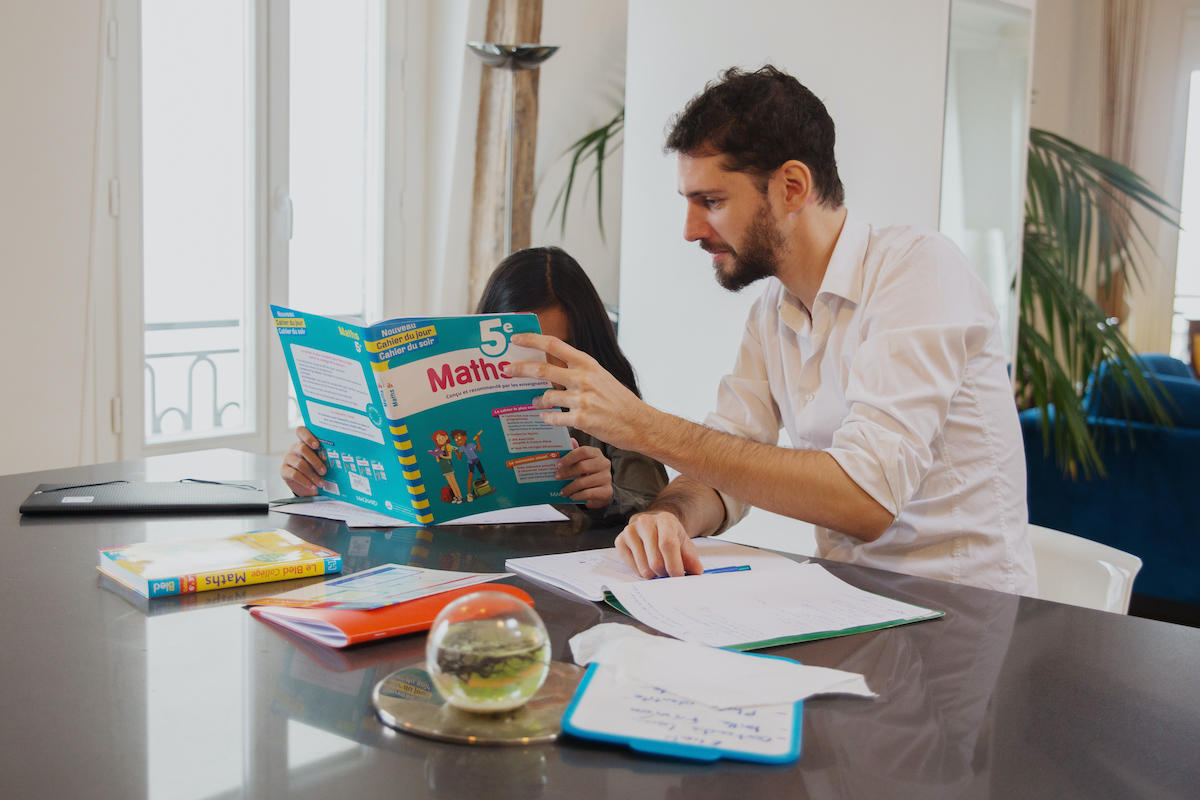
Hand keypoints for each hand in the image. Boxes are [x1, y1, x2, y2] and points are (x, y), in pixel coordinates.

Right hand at [280, 426, 325, 495]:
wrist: (308, 483)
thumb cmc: (318, 469)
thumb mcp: (322, 461)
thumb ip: (325, 456)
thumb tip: (339, 457)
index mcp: (305, 441)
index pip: (301, 431)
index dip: (308, 437)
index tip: (317, 445)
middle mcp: (295, 448)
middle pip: (303, 449)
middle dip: (315, 461)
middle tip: (324, 471)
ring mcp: (288, 458)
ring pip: (300, 464)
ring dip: (312, 474)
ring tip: (321, 482)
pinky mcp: (284, 470)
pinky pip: (294, 474)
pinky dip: (305, 481)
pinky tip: (312, 485)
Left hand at [508, 333, 648, 451]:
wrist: (638, 422)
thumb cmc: (619, 400)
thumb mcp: (600, 376)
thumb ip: (578, 371)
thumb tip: (552, 367)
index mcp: (587, 364)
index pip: (555, 345)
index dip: (532, 340)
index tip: (516, 338)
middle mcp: (583, 378)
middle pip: (542, 370)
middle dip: (520, 369)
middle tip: (506, 370)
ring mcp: (582, 399)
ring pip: (546, 397)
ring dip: (536, 400)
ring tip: (534, 402)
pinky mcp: (582, 419)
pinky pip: (554, 417)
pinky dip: (547, 417)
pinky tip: (546, 417)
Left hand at [557, 438, 613, 509]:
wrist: (601, 492)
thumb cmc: (589, 474)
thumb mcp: (582, 463)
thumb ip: (575, 453)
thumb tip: (570, 440)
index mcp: (596, 454)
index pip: (583, 451)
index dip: (569, 457)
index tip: (558, 464)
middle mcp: (604, 464)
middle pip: (583, 466)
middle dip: (567, 472)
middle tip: (557, 477)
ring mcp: (607, 478)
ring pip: (584, 482)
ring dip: (570, 487)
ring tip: (562, 491)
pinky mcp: (607, 491)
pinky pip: (588, 493)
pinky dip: (578, 495)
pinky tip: (572, 496)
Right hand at [615, 510, 704, 577]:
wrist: (654, 524)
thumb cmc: (669, 535)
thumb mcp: (684, 542)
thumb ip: (691, 558)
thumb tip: (696, 572)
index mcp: (664, 520)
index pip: (668, 544)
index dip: (674, 565)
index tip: (678, 577)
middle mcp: (645, 522)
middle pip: (655, 560)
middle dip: (665, 573)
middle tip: (669, 573)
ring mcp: (630, 531)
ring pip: (644, 567)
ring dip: (654, 574)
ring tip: (659, 568)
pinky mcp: (620, 541)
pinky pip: (632, 567)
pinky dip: (642, 572)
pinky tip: (646, 564)